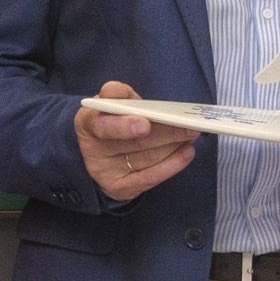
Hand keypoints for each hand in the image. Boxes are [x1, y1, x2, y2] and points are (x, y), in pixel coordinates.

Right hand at [75, 80, 199, 202]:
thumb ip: (118, 94)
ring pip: (146, 159)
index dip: (123, 126)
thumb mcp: (113, 101)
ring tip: (191, 134)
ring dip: (173, 146)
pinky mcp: (120, 187)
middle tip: (188, 125)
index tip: (145, 123)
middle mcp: (93, 150)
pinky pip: (149, 178)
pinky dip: (172, 164)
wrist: (101, 150)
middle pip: (134, 143)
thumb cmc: (112, 119)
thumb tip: (121, 93)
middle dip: (165, 133)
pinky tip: (187, 152)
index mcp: (88, 123)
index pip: (102, 125)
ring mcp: (106, 172)